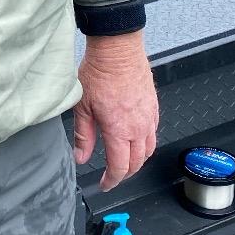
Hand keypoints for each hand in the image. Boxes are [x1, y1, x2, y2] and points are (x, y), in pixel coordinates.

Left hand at [73, 30, 157, 191]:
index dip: (112, 180)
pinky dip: (145, 143)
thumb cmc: (99, 72)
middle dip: (125, 173)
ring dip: (137, 160)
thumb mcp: (82, 106)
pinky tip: (134, 139)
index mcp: (119, 130)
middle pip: (137, 163)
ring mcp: (149, 117)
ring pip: (148, 150)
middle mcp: (138, 127)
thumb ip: (83, 135)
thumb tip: (80, 157)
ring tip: (124, 161)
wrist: (118, 49)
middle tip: (112, 175)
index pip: (120, 167)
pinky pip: (153, 133)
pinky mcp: (154, 107)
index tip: (104, 184)